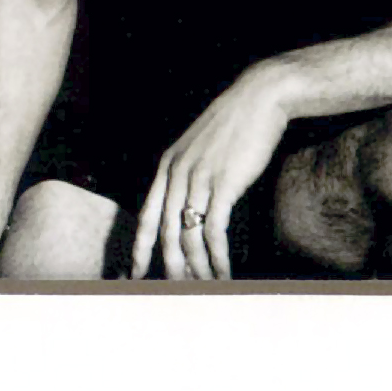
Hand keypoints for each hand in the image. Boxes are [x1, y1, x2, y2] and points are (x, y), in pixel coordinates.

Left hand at [135, 68, 294, 280]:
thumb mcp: (200, 149)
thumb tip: (190, 204)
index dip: (140, 247)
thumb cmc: (234, 126)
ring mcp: (198, 179)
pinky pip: (215, 230)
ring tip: (204, 288)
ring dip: (197, 266)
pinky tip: (224, 272)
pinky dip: (218, 256)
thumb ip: (190, 175)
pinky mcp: (223, 184)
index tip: (133, 271)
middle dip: (167, 265)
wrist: (258, 99)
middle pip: (165, 231)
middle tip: (170, 291)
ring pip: (188, 235)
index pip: (146, 215)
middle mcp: (176, 174)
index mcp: (167, 167)